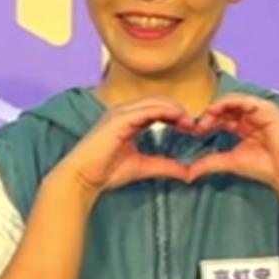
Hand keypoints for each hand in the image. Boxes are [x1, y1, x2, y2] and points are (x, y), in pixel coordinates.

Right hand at [53, 97, 193, 198]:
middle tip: (195, 124)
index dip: (176, 115)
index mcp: (128, 120)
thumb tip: (187, 171)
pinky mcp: (118, 118)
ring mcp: (120, 112)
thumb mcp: (143, 167)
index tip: (192, 127)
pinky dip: (164, 111)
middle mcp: (124, 112)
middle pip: (158, 101)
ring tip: (190, 122)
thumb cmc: (106, 172)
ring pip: (154, 102)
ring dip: (174, 109)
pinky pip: (146, 109)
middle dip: (178, 110)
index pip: (157, 109)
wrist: (83, 178)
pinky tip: (178, 119)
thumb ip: (164, 166)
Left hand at [185, 94, 278, 197]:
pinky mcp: (266, 108)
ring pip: (232, 101)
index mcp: (245, 126)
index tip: (194, 132)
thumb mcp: (231, 162)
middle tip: (197, 126)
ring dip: (216, 108)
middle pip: (225, 108)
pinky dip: (228, 102)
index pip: (222, 118)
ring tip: (205, 119)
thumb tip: (188, 174)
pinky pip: (243, 100)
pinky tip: (216, 111)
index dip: (207, 122)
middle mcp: (252, 116)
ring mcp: (260, 110)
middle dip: (209, 115)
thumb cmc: (265, 167)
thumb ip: (210, 163)